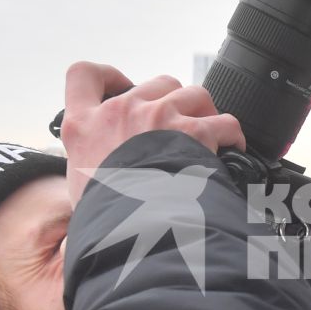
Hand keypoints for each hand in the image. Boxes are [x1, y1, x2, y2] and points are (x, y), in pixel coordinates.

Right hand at [60, 62, 243, 206]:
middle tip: (176, 132)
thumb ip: (88, 171)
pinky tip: (229, 151)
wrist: (137, 234)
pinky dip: (231, 134)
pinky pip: (224, 122)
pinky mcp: (195, 130)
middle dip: (171, 102)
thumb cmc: (108, 221)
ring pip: (193, 94)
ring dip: (203, 113)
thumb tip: (92, 187)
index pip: (83, 75)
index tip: (121, 86)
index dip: (108, 76)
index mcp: (84, 125)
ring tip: (207, 140)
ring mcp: (159, 116)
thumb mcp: (80, 190)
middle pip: (155, 83)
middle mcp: (121, 111)